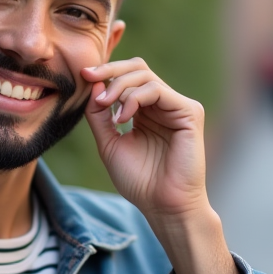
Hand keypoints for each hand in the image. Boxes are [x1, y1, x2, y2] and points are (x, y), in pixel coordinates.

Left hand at [82, 58, 208, 219]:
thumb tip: (93, 84)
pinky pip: (158, 91)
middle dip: (111, 70)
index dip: (106, 72)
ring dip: (119, 88)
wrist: (162, 205)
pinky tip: (122, 117)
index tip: (82, 74)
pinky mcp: (190, 112)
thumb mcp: (108, 143)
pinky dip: (135, 98)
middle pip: (138, 68)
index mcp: (146, 110)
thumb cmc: (139, 181)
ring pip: (145, 76)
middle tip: (89, 77)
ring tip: (106, 108)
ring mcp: (178, 107)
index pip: (128, 76)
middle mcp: (163, 105)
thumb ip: (99, 115)